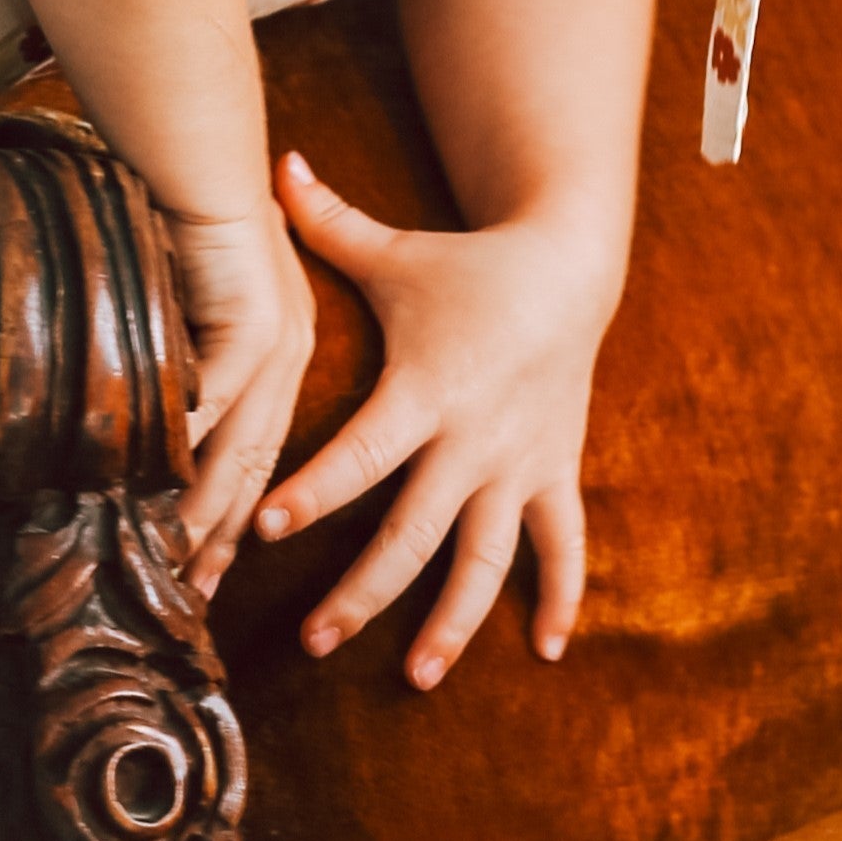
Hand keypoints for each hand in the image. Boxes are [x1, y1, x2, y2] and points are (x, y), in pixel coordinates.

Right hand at [166, 193, 315, 597]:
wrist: (198, 150)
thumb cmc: (183, 216)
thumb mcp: (193, 299)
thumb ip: (178, 358)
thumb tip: (143, 417)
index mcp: (277, 356)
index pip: (256, 457)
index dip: (231, 520)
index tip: (207, 574)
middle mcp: (285, 358)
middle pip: (255, 470)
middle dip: (221, 538)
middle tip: (190, 595)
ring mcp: (275, 342)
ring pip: (239, 447)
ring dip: (204, 509)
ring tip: (173, 562)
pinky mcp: (252, 320)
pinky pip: (214, 398)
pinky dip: (186, 446)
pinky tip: (153, 488)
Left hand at [253, 150, 605, 687]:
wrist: (573, 267)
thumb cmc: (468, 265)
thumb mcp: (394, 250)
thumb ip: (325, 222)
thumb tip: (271, 162)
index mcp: (428, 390)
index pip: (364, 453)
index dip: (316, 491)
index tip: (267, 528)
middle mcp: (475, 439)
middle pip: (416, 532)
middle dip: (364, 592)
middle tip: (313, 639)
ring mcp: (519, 464)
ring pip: (486, 559)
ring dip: (452, 621)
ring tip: (416, 678)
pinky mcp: (554, 473)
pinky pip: (563, 547)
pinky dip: (559, 599)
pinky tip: (542, 651)